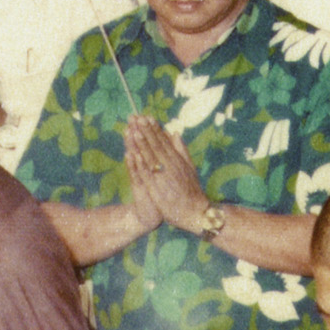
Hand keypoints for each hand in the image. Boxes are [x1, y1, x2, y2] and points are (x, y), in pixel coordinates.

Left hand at [125, 115, 207, 231]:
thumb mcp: (190, 167)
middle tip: (137, 118)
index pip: (164, 141)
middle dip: (146, 131)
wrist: (195, 212)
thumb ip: (182, 150)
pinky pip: (147, 174)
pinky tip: (134, 154)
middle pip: (156, 146)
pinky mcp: (158, 189)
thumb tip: (174, 133)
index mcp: (177, 160)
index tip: (146, 117)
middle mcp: (171, 166)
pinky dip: (140, 164)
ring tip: (134, 130)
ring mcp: (164, 177)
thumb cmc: (192, 191)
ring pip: (151, 158)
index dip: (154, 129)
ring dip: (142, 144)